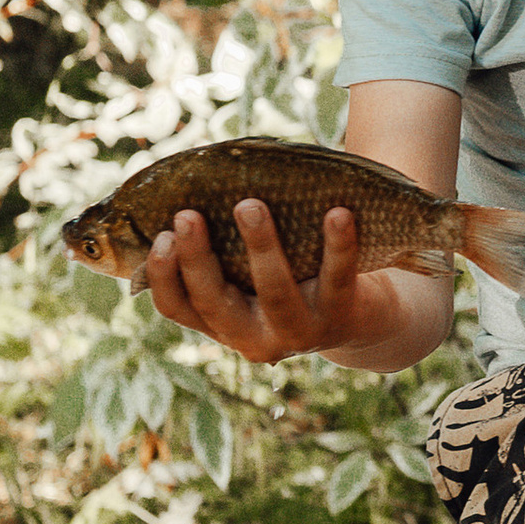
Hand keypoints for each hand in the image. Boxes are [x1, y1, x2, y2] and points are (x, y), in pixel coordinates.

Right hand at [144, 199, 410, 367]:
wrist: (363, 317)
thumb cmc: (293, 278)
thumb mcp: (251, 274)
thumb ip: (224, 250)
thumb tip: (189, 186)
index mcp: (222, 324)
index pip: (177, 306)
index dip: (163, 275)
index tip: (161, 235)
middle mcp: (253, 338)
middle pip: (215, 302)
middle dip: (198, 257)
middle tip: (188, 214)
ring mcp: (298, 332)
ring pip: (275, 291)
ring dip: (260, 246)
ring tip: (250, 204)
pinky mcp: (340, 317)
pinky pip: (337, 277)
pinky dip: (338, 244)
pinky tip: (337, 212)